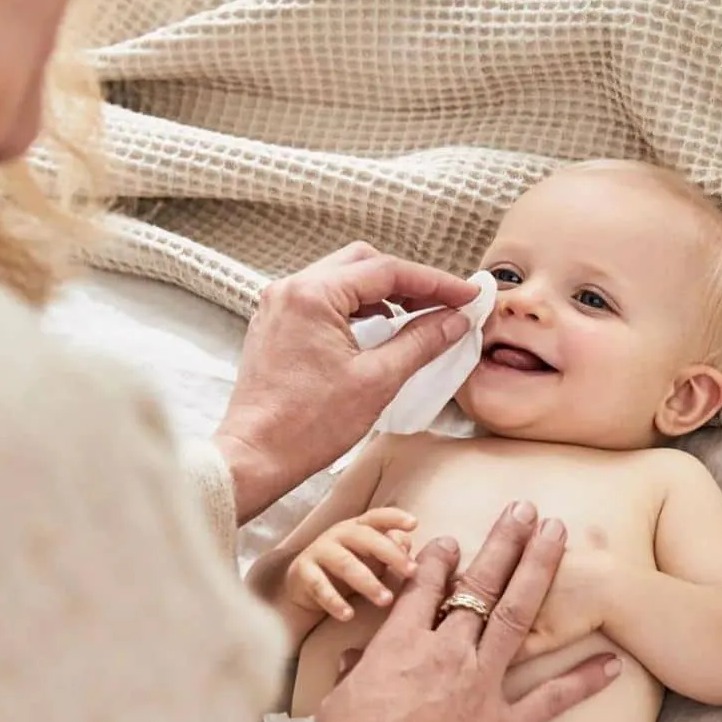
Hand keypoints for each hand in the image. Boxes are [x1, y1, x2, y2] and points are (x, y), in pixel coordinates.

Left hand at [214, 243, 476, 522]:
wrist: (256, 457)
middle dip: (408, 282)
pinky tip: (379, 331)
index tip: (466, 294)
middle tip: (443, 304)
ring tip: (417, 318)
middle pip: (363, 264)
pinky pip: (323, 302)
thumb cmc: (305, 426)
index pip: (387, 271)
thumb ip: (421, 342)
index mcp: (312, 295)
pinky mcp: (276, 327)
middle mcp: (290, 290)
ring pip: (342, 281)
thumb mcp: (378, 380)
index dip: (435, 282)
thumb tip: (454, 320)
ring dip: (382, 295)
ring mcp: (279, 307)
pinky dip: (355, 309)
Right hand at [286, 508, 417, 621]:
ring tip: (386, 600)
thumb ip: (391, 550)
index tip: (414, 524)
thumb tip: (406, 544)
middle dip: (390, 553)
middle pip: (364, 537)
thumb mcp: (371, 560)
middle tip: (411, 572)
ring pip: (345, 563)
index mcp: (357, 528)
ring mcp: (319, 550)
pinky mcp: (303, 571)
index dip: (394, 517)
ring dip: (368, 582)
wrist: (305, 587)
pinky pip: (319, 586)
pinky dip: (334, 601)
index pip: (376, 517)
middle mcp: (338, 534)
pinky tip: (348, 615)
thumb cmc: (346, 569)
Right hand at [312, 502, 620, 721]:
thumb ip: (354, 674)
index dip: (439, 557)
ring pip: (518, 615)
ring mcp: (481, 686)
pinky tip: (613, 662)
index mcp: (400, 644)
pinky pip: (552, 699)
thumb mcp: (338, 706)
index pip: (425, 585)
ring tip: (559, 535)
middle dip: (504, 541)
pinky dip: (584, 680)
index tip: (451, 539)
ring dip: (540, 570)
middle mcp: (446, 653)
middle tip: (525, 509)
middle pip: (480, 584)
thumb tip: (356, 658)